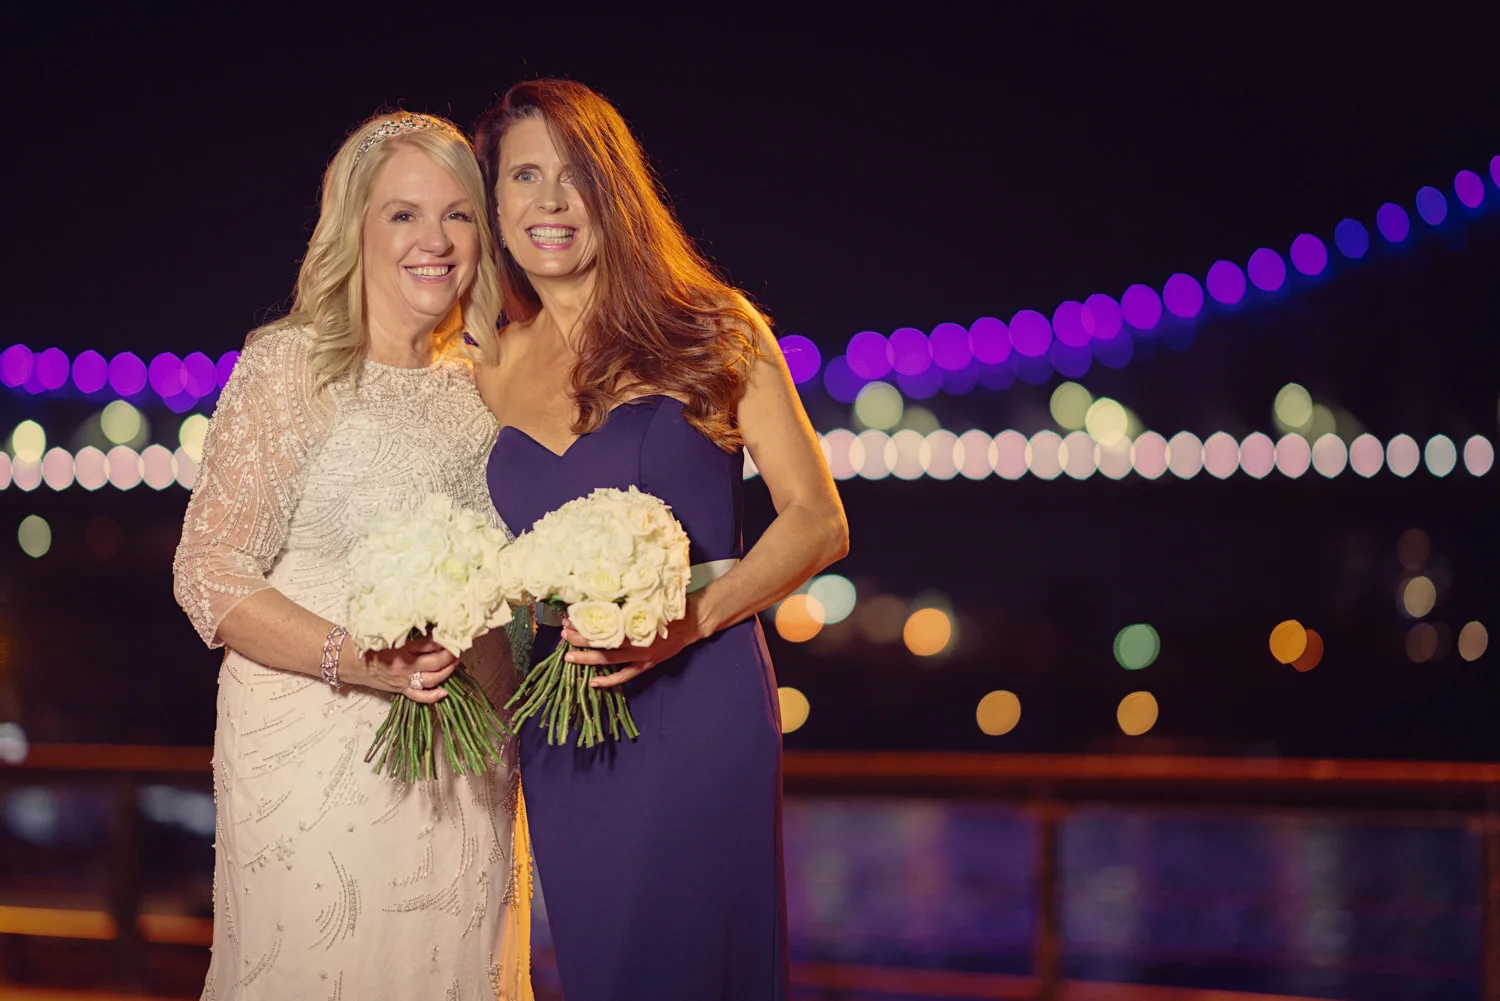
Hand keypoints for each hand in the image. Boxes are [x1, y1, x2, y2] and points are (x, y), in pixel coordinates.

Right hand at [343, 635, 457, 703]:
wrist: (347, 660)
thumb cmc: (365, 643)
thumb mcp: (385, 632)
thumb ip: (405, 630)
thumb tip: (427, 625)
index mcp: (400, 649)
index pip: (429, 644)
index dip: (443, 639)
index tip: (452, 632)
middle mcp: (403, 666)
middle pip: (435, 662)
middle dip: (450, 655)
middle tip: (459, 646)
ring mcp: (402, 680)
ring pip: (432, 679)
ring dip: (447, 671)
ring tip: (456, 662)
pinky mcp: (399, 689)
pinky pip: (418, 696)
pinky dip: (433, 696)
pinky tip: (445, 692)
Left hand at [563, 595, 708, 688]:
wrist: (693, 621)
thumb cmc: (669, 605)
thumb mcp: (648, 598)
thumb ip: (628, 601)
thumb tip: (601, 596)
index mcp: (635, 620)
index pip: (602, 623)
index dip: (584, 622)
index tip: (569, 616)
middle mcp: (636, 639)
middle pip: (602, 641)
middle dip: (580, 638)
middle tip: (564, 633)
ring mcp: (641, 655)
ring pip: (608, 659)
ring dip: (587, 658)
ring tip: (569, 656)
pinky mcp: (647, 664)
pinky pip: (625, 675)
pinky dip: (609, 680)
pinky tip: (592, 682)